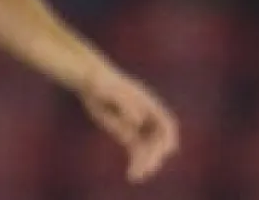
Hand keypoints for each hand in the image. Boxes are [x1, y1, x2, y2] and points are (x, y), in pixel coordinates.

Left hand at [78, 65, 179, 182]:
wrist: (91, 82)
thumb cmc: (102, 82)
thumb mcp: (112, 90)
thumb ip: (125, 104)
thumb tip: (137, 121)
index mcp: (149, 105)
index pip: (167, 125)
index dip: (167, 139)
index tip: (165, 151)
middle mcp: (148, 118)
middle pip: (158, 141)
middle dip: (154, 156)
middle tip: (144, 168)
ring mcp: (138, 127)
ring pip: (148, 149)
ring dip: (146, 163)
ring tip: (136, 175)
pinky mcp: (127, 134)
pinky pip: (136, 151)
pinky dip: (136, 162)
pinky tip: (132, 174)